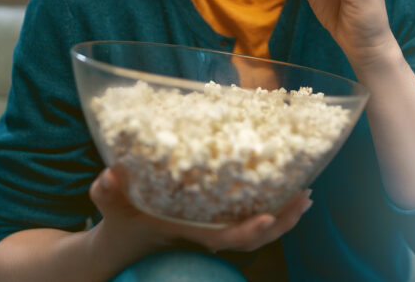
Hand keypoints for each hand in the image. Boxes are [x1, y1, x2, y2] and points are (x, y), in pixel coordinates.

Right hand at [89, 166, 312, 256]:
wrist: (123, 240)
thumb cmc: (122, 223)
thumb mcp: (112, 208)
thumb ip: (108, 194)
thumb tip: (109, 175)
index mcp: (191, 233)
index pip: (227, 238)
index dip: (250, 231)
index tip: (270, 217)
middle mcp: (209, 234)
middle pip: (255, 237)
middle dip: (283, 220)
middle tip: (305, 196)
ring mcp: (216, 228)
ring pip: (258, 228)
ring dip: (285, 213)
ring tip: (306, 194)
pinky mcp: (218, 218)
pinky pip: (250, 216)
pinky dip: (272, 203)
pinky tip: (285, 185)